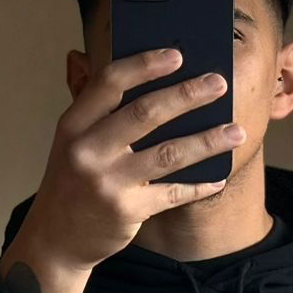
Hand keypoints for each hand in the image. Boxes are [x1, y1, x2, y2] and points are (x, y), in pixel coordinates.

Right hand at [23, 46, 243, 273]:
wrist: (56, 238)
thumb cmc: (73, 181)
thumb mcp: (73, 142)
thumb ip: (101, 112)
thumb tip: (154, 80)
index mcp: (73, 125)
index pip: (109, 83)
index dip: (145, 65)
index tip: (178, 55)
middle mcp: (87, 151)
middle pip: (146, 113)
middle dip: (187, 95)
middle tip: (219, 84)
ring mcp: (107, 182)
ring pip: (168, 153)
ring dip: (207, 141)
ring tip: (236, 131)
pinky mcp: (126, 210)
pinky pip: (173, 193)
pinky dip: (199, 185)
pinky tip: (218, 177)